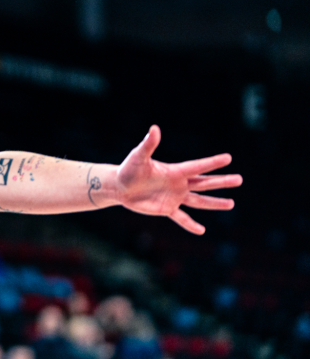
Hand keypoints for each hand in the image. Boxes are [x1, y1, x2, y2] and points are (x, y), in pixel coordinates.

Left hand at [115, 125, 241, 234]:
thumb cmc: (128, 169)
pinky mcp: (166, 208)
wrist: (119, 186)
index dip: (211, 163)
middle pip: (204, 183)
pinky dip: (190, 224)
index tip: (228, 158)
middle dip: (221, 182)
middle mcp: (178, 183)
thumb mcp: (138, 156)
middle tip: (239, 179)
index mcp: (174, 171)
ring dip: (214, 203)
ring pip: (198, 201)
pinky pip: (181, 218)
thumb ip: (148, 144)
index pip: (197, 167)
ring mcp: (174, 197)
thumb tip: (154, 128)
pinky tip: (202, 231)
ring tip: (231, 204)